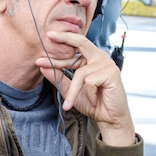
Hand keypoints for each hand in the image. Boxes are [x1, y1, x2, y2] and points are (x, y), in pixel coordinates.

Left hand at [36, 31, 135, 146]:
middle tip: (49, 36)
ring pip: (80, 73)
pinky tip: (94, 101)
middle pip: (81, 42)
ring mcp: (107, 64)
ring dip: (73, 91)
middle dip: (64, 38)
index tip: (43, 46)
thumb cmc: (93, 103)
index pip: (73, 50)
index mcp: (91, 58)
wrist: (109, 118)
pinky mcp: (112, 73)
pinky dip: (89, 94)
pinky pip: (90, 81)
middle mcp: (100, 57)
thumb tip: (43, 67)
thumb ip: (59, 78)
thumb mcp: (71, 90)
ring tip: (70, 104)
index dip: (58, 50)